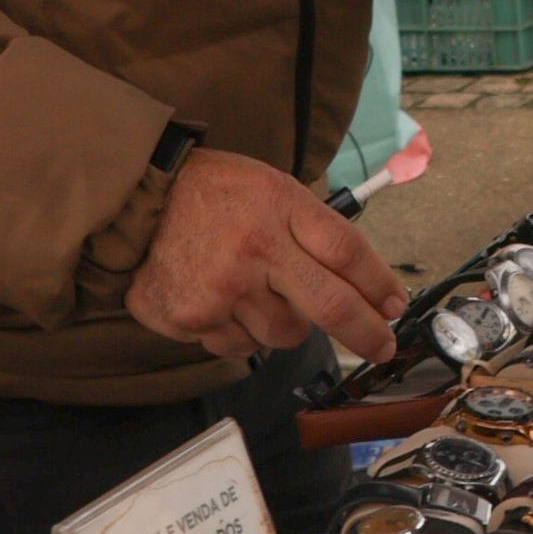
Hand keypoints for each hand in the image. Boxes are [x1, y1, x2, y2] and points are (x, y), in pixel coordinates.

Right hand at [126, 146, 408, 366]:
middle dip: (367, 333)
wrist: (138, 199)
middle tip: (382, 346)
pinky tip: (222, 301)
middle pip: (332, 306)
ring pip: (283, 336)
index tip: (394, 307)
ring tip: (258, 292)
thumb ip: (311, 229)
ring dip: (284, 324)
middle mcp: (255, 250)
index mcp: (279, 207)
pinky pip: (239, 347)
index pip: (347, 252)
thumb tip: (361, 282)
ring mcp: (222, 290)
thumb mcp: (271, 187)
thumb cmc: (213, 192)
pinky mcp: (191, 319)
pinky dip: (240, 332)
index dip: (379, 284)